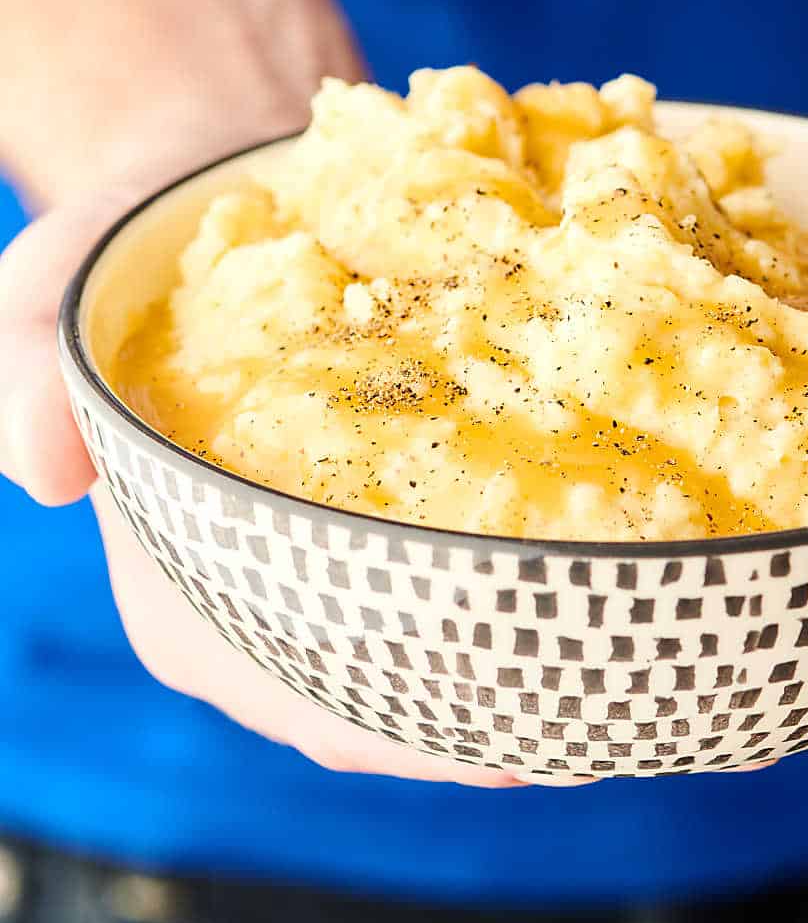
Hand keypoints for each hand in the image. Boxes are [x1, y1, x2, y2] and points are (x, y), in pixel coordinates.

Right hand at [0, 124, 550, 786]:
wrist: (211, 185)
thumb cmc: (124, 254)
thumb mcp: (48, 284)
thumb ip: (25, 364)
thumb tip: (50, 471)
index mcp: (180, 600)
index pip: (298, 702)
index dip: (400, 734)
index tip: (512, 737)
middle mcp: (265, 612)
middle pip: (390, 706)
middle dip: (492, 719)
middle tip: (608, 716)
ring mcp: (338, 575)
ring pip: (441, 662)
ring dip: (530, 669)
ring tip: (633, 669)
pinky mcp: (393, 524)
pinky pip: (468, 583)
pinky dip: (531, 593)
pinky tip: (614, 592)